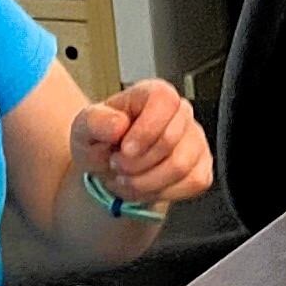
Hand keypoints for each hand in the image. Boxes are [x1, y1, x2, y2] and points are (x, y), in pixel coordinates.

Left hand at [76, 78, 212, 211]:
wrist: (110, 168)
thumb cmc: (101, 142)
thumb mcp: (84, 128)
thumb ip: (96, 122)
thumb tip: (119, 124)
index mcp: (153, 94)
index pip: (164, 102)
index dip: (145, 130)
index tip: (124, 150)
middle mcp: (181, 112)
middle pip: (170, 141)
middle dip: (136, 164)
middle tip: (117, 165)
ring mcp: (196, 140)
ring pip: (180, 167)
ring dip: (146, 181)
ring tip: (128, 177)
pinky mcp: (202, 166)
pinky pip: (192, 182)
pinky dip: (163, 192)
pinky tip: (147, 185)